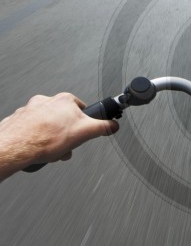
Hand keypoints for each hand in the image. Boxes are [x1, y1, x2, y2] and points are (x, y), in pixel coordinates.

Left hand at [0, 93, 118, 171]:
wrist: (15, 147)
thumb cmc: (45, 138)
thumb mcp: (85, 133)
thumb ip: (103, 127)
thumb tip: (113, 125)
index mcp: (65, 100)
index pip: (82, 109)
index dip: (84, 125)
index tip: (82, 133)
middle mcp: (48, 101)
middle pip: (64, 119)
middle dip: (67, 135)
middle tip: (66, 146)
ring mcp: (31, 109)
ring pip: (48, 124)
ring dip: (52, 138)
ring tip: (51, 150)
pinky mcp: (20, 119)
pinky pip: (33, 129)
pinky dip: (36, 138)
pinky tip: (38, 149)